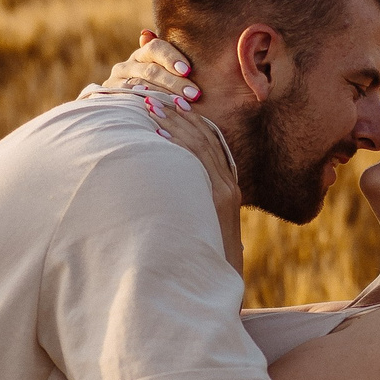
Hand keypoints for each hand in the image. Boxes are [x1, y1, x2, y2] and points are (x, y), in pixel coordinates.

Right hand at [100, 32, 200, 101]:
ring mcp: (115, 83)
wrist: (122, 111)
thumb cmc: (155, 90)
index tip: (187, 70)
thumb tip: (146, 33)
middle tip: (194, 94)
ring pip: (141, 87)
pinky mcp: (111, 100)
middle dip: (174, 82)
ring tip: (182, 104)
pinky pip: (130, 102)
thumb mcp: (161, 71)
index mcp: (142, 55)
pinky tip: (160, 111)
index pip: (155, 48)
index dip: (171, 58)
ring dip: (163, 96)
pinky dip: (145, 106)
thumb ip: (164, 56)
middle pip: (151, 70)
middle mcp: (127, 66)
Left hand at [130, 87, 240, 270]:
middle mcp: (228, 185)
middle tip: (154, 98)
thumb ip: (193, 204)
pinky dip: (178, 143)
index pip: (211, 144)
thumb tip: (172, 193)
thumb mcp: (203, 225)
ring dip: (174, 123)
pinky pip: (197, 162)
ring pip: (199, 145)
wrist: (224, 281)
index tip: (173, 107)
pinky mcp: (218, 199)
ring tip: (151, 106)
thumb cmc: (206, 258)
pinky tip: (160, 132)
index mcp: (227, 188)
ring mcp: (224, 191)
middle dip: (179, 116)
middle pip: (205, 138)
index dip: (192, 123)